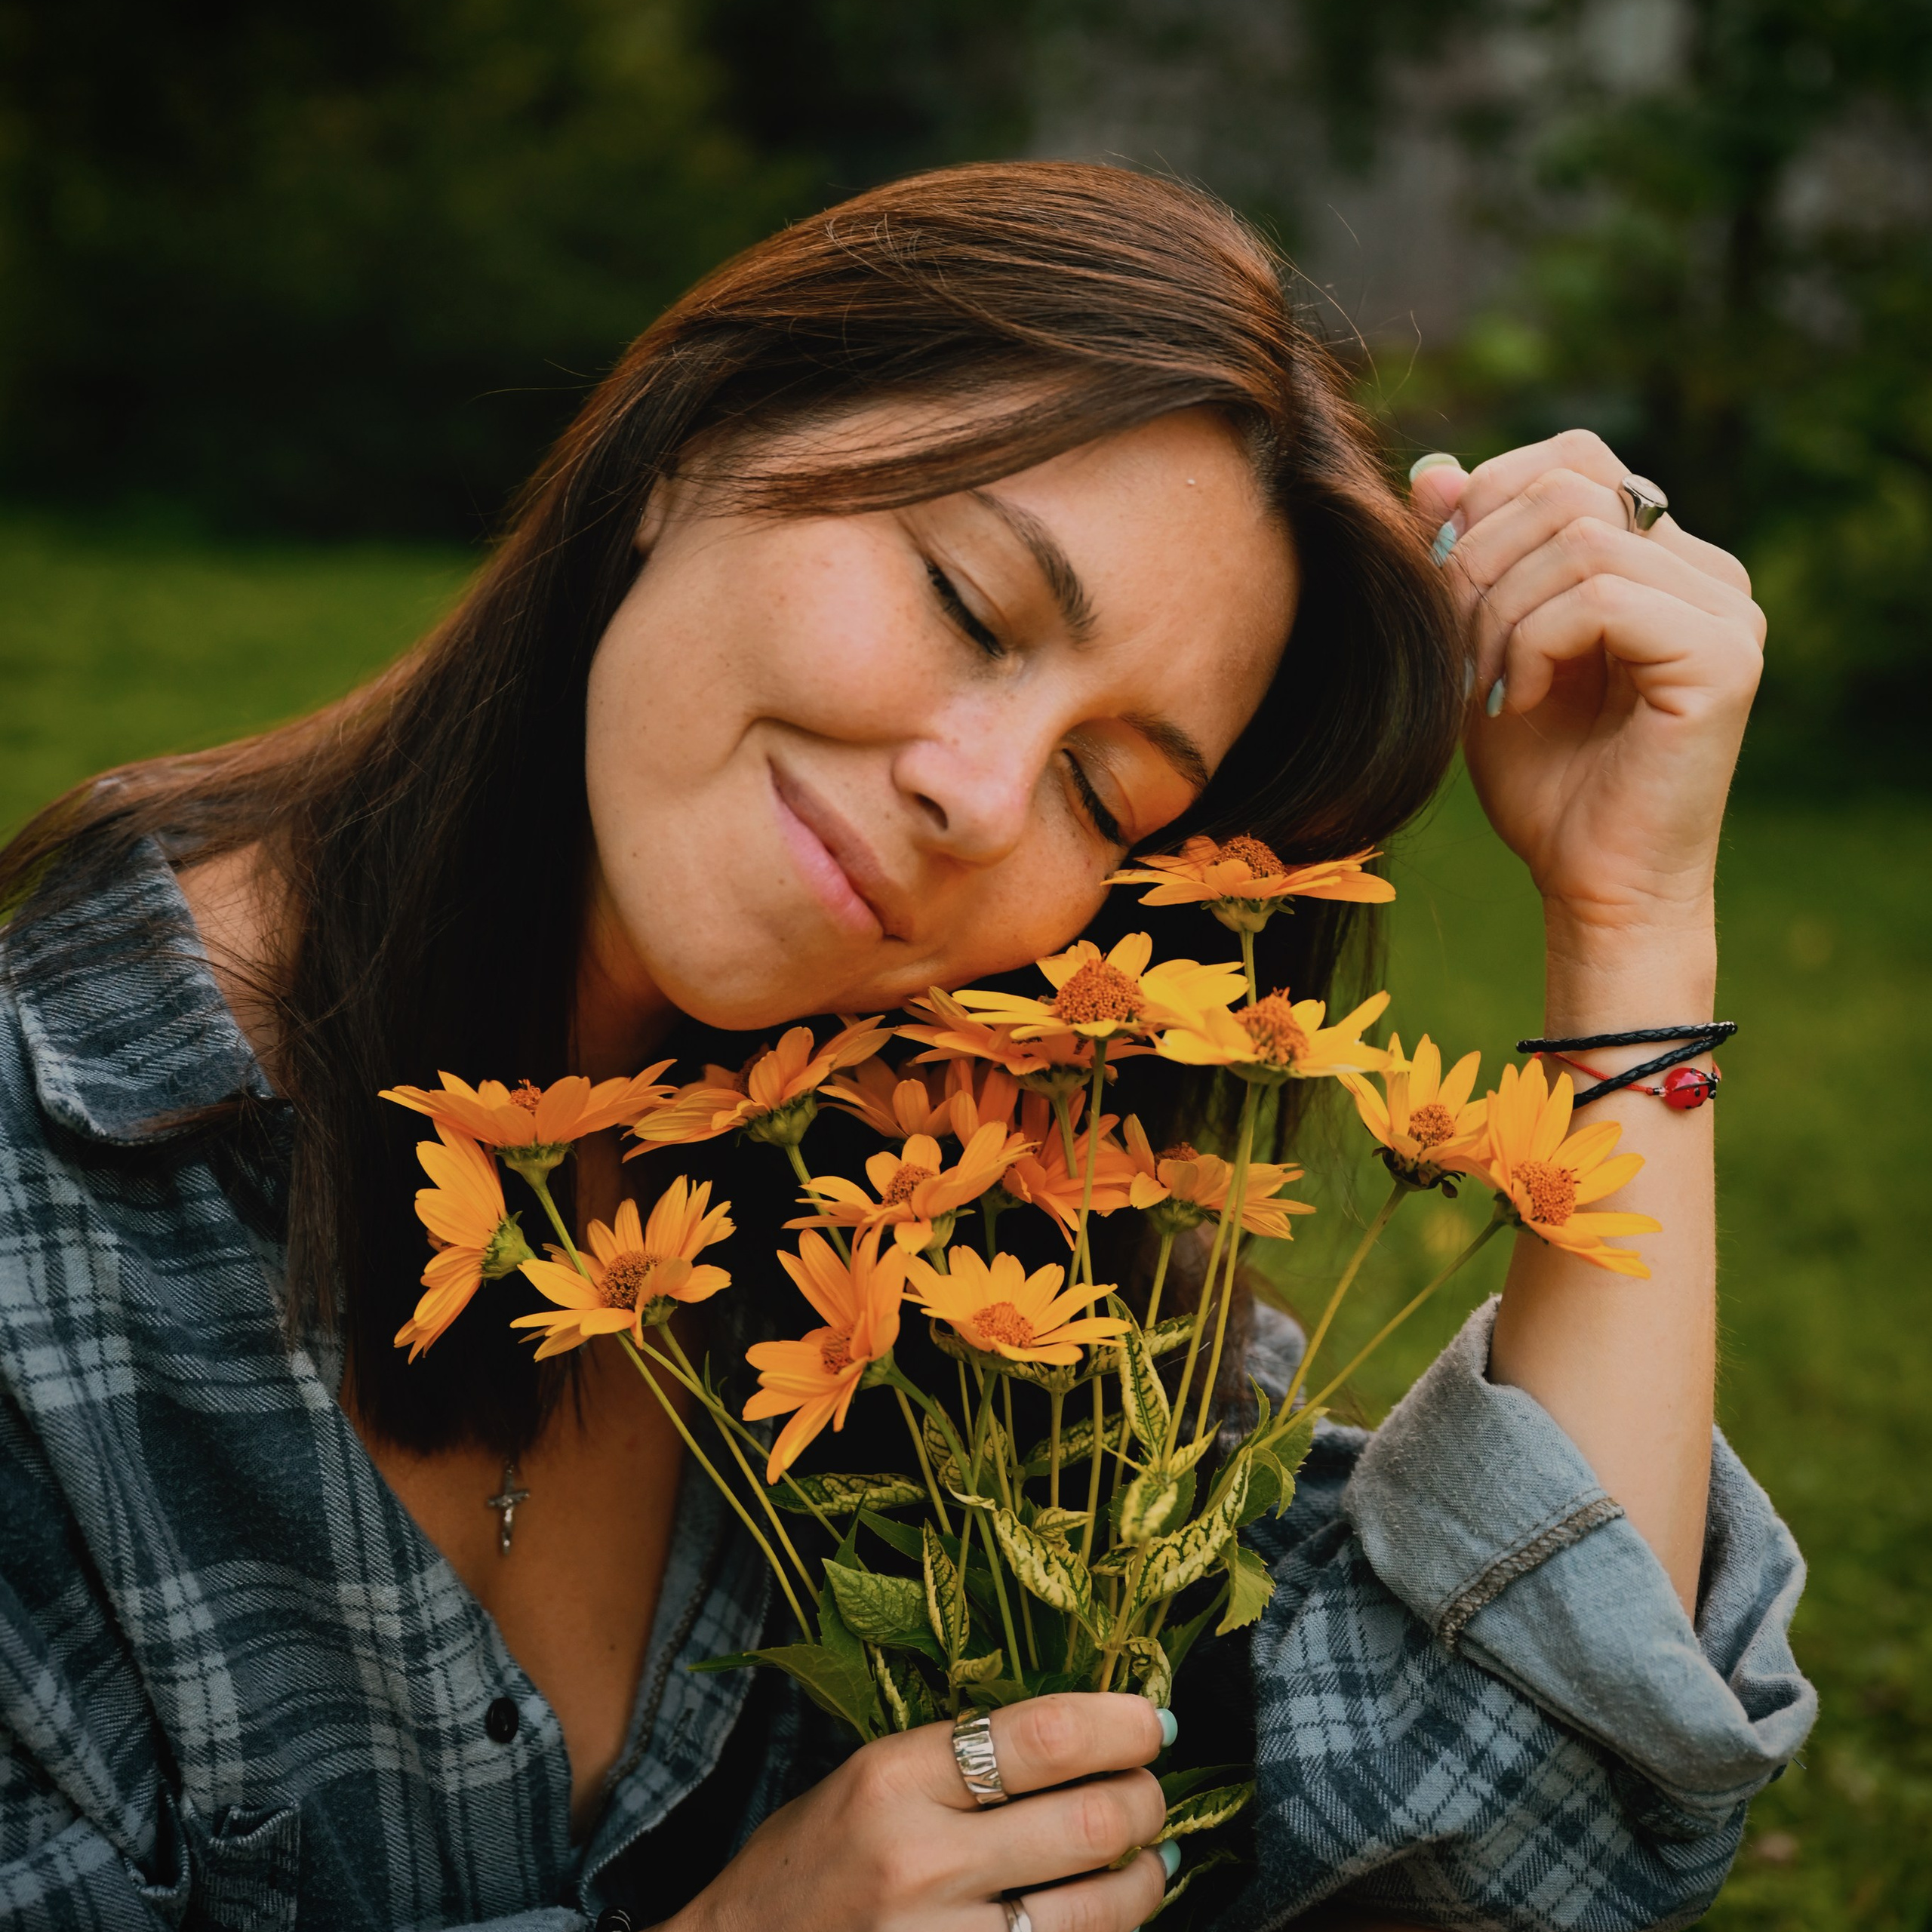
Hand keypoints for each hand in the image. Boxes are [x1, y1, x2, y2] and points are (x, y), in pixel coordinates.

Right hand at [668, 1694, 1171, 1931]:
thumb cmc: (807, 1863)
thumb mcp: (868, 1780)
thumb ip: (963, 1758)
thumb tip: (1085, 1733)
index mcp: (894, 1781)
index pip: (1043, 1737)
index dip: (1119, 1724)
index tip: (1152, 1718)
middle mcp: (922, 1863)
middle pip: (1089, 1822)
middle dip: (1145, 1798)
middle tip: (1151, 1785)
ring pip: (1098, 1910)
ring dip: (1145, 1878)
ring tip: (1148, 1856)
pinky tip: (1111, 1912)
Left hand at [1411, 431, 1764, 938]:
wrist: (1593, 883)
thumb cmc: (1543, 779)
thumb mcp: (1482, 650)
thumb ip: (1466, 559)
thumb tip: (1434, 469)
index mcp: (1659, 557)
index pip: (1572, 459)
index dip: (1488, 503)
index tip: (1445, 590)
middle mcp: (1707, 569)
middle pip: (1568, 486)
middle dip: (1478, 561)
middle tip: (1460, 651)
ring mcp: (1726, 608)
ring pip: (1577, 538)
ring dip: (1499, 614)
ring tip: (1490, 687)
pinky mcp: (1723, 655)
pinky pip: (1600, 596)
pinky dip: (1534, 644)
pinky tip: (1520, 701)